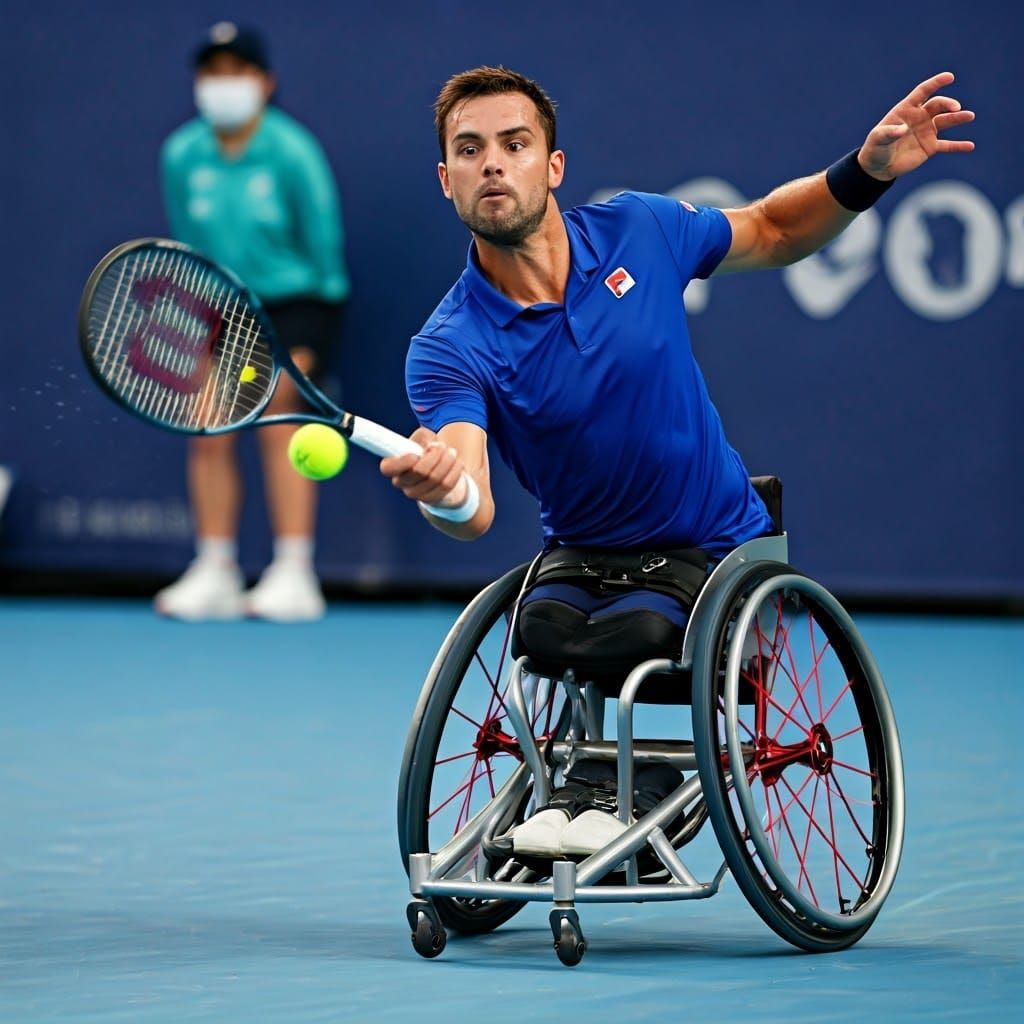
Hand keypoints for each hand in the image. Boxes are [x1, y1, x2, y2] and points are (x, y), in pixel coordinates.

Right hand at [380, 426, 467, 506]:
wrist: (440, 467)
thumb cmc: (427, 449)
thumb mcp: (424, 437)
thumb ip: (424, 438)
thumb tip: (429, 448)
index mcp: (393, 466)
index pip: (388, 468)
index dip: (402, 463)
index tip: (415, 455)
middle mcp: (402, 482)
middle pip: (419, 472)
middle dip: (435, 456)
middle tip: (443, 447)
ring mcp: (416, 493)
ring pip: (436, 479)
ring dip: (448, 462)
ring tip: (452, 452)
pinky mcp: (432, 499)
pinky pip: (446, 486)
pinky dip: (455, 472)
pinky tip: (458, 463)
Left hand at [859, 71, 974, 180]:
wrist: (878, 166)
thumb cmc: (876, 148)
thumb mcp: (877, 139)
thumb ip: (888, 132)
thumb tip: (903, 130)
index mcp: (907, 109)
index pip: (923, 92)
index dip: (935, 83)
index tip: (949, 77)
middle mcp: (920, 117)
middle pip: (938, 105)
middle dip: (948, 105)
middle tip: (956, 108)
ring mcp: (927, 131)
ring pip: (946, 121)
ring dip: (958, 118)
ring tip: (969, 116)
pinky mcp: (930, 147)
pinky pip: (947, 145)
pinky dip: (958, 146)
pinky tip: (970, 146)